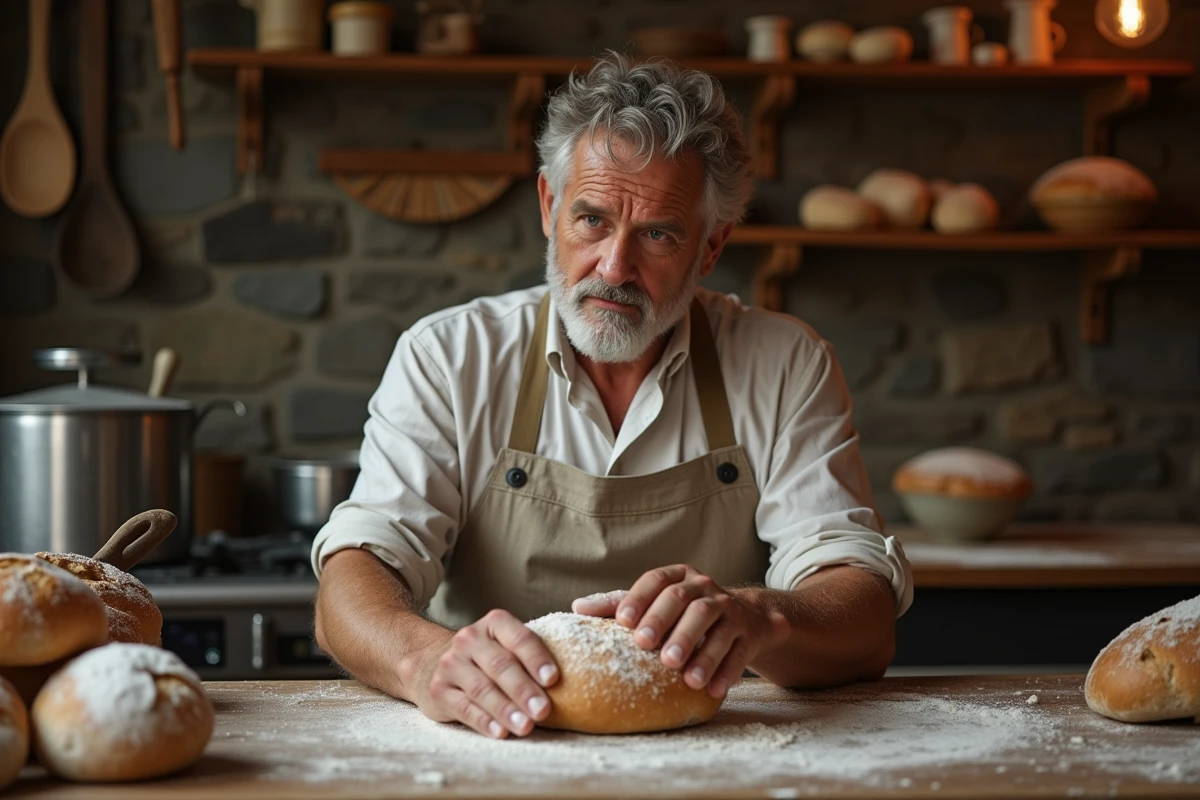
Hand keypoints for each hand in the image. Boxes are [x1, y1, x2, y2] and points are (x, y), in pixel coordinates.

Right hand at [401, 609, 558, 738]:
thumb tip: (580, 675)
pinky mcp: (438, 690)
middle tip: (544, 710)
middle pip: (501, 665)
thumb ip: (532, 652)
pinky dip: (484, 721)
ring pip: (482, 688)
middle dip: (524, 690)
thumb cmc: (486, 657)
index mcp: (494, 624)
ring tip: (526, 726)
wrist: (430, 661)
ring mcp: (451, 664)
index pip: (519, 638)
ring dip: (506, 709)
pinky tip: (500, 732)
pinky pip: (464, 707)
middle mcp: (469, 639)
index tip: (554, 679)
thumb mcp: (504, 643)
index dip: (537, 658)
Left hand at [572, 566, 782, 698]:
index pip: (657, 581)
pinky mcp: (748, 633)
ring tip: (685, 677)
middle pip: (686, 600)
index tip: (623, 622)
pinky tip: (712, 690)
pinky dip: (726, 671)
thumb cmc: (685, 613)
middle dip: (666, 623)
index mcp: (679, 577)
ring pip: (715, 625)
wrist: (746, 618)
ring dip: (700, 651)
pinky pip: (738, 652)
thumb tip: (576, 609)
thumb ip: (618, 605)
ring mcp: (730, 609)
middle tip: (648, 647)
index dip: (640, 598)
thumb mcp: (656, 604)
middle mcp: (705, 588)